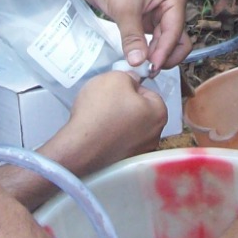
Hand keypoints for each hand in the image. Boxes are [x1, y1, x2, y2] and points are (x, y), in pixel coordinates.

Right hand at [41, 70, 167, 175]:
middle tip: (107, 101)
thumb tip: (132, 81)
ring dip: (117, 120)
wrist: (79, 146)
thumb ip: (130, 76)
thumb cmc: (99, 113)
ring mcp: (139, 151)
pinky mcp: (123, 161)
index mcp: (159, 114)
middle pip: (141, 111)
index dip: (131, 87)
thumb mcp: (115, 78)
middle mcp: (154, 136)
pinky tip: (97, 130)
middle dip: (125, 104)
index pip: (150, 92)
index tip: (117, 88)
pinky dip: (110, 135)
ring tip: (100, 116)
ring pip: (129, 127)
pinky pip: (119, 141)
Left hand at [76, 0, 191, 70]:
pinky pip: (151, 39)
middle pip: (176, 39)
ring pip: (164, 41)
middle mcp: (171, 5)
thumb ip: (132, 38)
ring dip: (154, 54)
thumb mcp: (124, 8)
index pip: (175, 31)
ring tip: (140, 66)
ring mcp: (158, 13)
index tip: (150, 68)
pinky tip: (135, 57)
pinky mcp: (145, 18)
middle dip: (164, 55)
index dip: (164, 52)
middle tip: (147, 70)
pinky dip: (145, 49)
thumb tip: (138, 63)